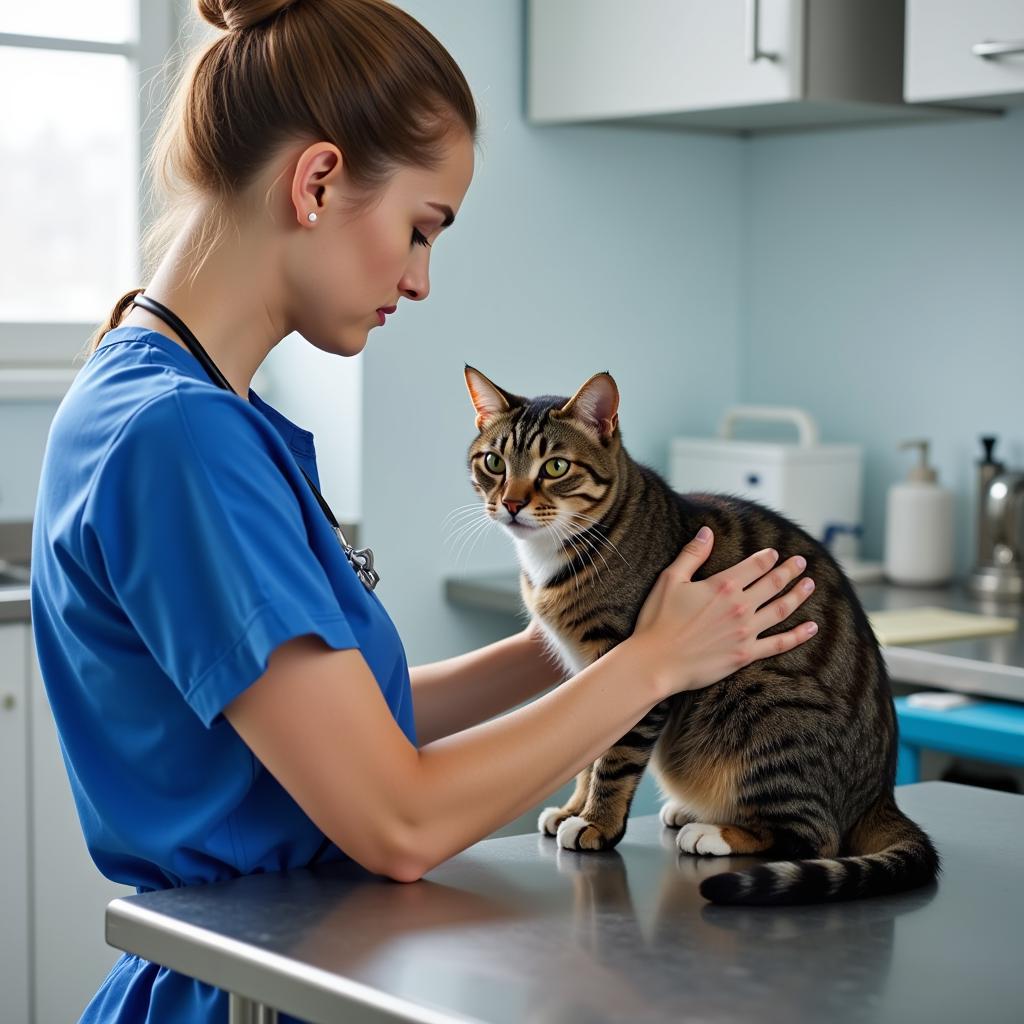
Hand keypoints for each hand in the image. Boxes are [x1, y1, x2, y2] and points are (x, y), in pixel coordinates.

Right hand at [630, 527, 817, 697]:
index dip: (767, 557)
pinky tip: (812, 627)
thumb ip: (692, 554)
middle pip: (773, 583)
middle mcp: (739, 606)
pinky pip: (779, 644)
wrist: (656, 662)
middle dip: (789, 571)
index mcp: (722, 585)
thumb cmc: (658, 620)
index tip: (775, 553)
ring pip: (781, 609)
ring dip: (798, 595)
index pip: (754, 565)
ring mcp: (746, 631)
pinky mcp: (746, 654)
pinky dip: (799, 635)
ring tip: (810, 585)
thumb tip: (707, 531)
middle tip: (801, 563)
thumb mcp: (670, 579)